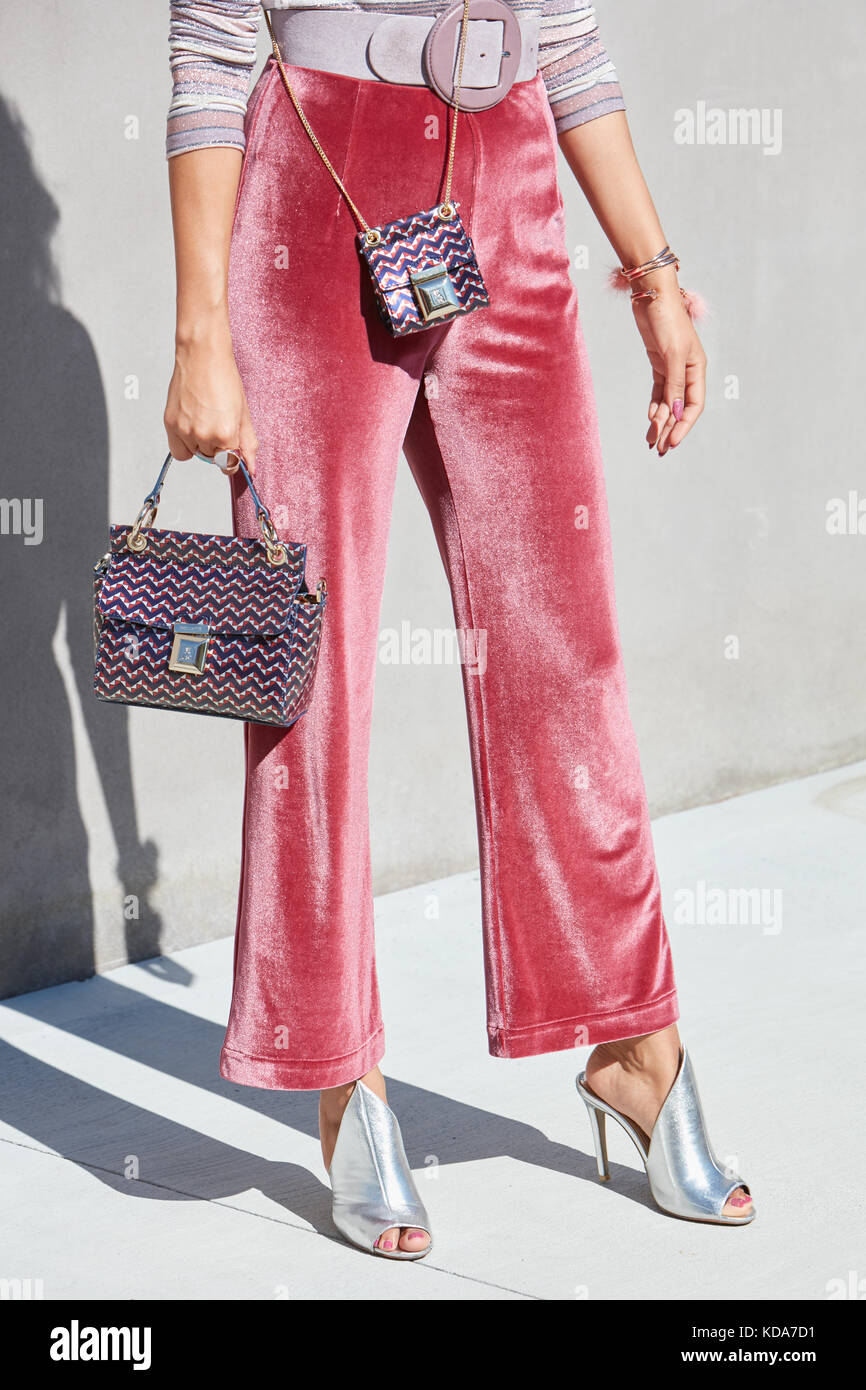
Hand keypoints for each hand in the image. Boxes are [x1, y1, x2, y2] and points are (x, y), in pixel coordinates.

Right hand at [164, 318, 257, 474]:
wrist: (201, 355)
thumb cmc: (223, 378)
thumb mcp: (243, 413)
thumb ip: (248, 444)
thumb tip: (251, 468)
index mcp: (225, 433)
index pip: (229, 464)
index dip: (232, 457)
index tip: (231, 447)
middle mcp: (203, 435)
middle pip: (212, 459)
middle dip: (217, 448)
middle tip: (218, 423)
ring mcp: (184, 430)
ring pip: (194, 454)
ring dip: (200, 445)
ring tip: (204, 419)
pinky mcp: (170, 424)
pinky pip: (177, 449)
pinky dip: (184, 441)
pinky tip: (192, 422)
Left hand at [631, 274, 705, 455]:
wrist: (652, 294)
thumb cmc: (667, 319)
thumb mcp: (672, 354)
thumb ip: (675, 385)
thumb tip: (677, 413)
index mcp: (698, 369)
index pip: (695, 406)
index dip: (684, 426)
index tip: (672, 442)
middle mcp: (688, 371)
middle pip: (681, 407)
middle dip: (670, 429)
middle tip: (659, 449)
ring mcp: (673, 367)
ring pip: (669, 402)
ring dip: (660, 422)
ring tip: (651, 441)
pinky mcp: (660, 363)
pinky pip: (659, 391)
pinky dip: (655, 405)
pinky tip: (650, 419)